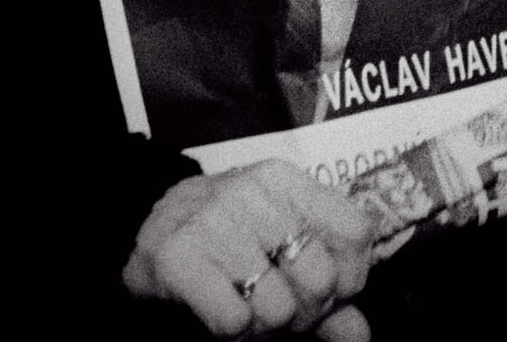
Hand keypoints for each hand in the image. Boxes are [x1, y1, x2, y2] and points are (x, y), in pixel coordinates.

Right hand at [124, 159, 376, 338]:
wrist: (146, 233)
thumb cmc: (228, 242)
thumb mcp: (281, 248)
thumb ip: (330, 290)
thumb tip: (360, 335)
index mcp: (286, 180)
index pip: (356, 232)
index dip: (350, 277)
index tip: (327, 291)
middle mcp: (252, 190)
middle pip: (320, 279)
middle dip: (305, 311)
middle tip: (277, 306)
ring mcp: (212, 219)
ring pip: (277, 309)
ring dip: (264, 327)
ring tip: (245, 307)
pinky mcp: (176, 254)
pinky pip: (234, 321)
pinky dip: (232, 330)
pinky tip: (220, 309)